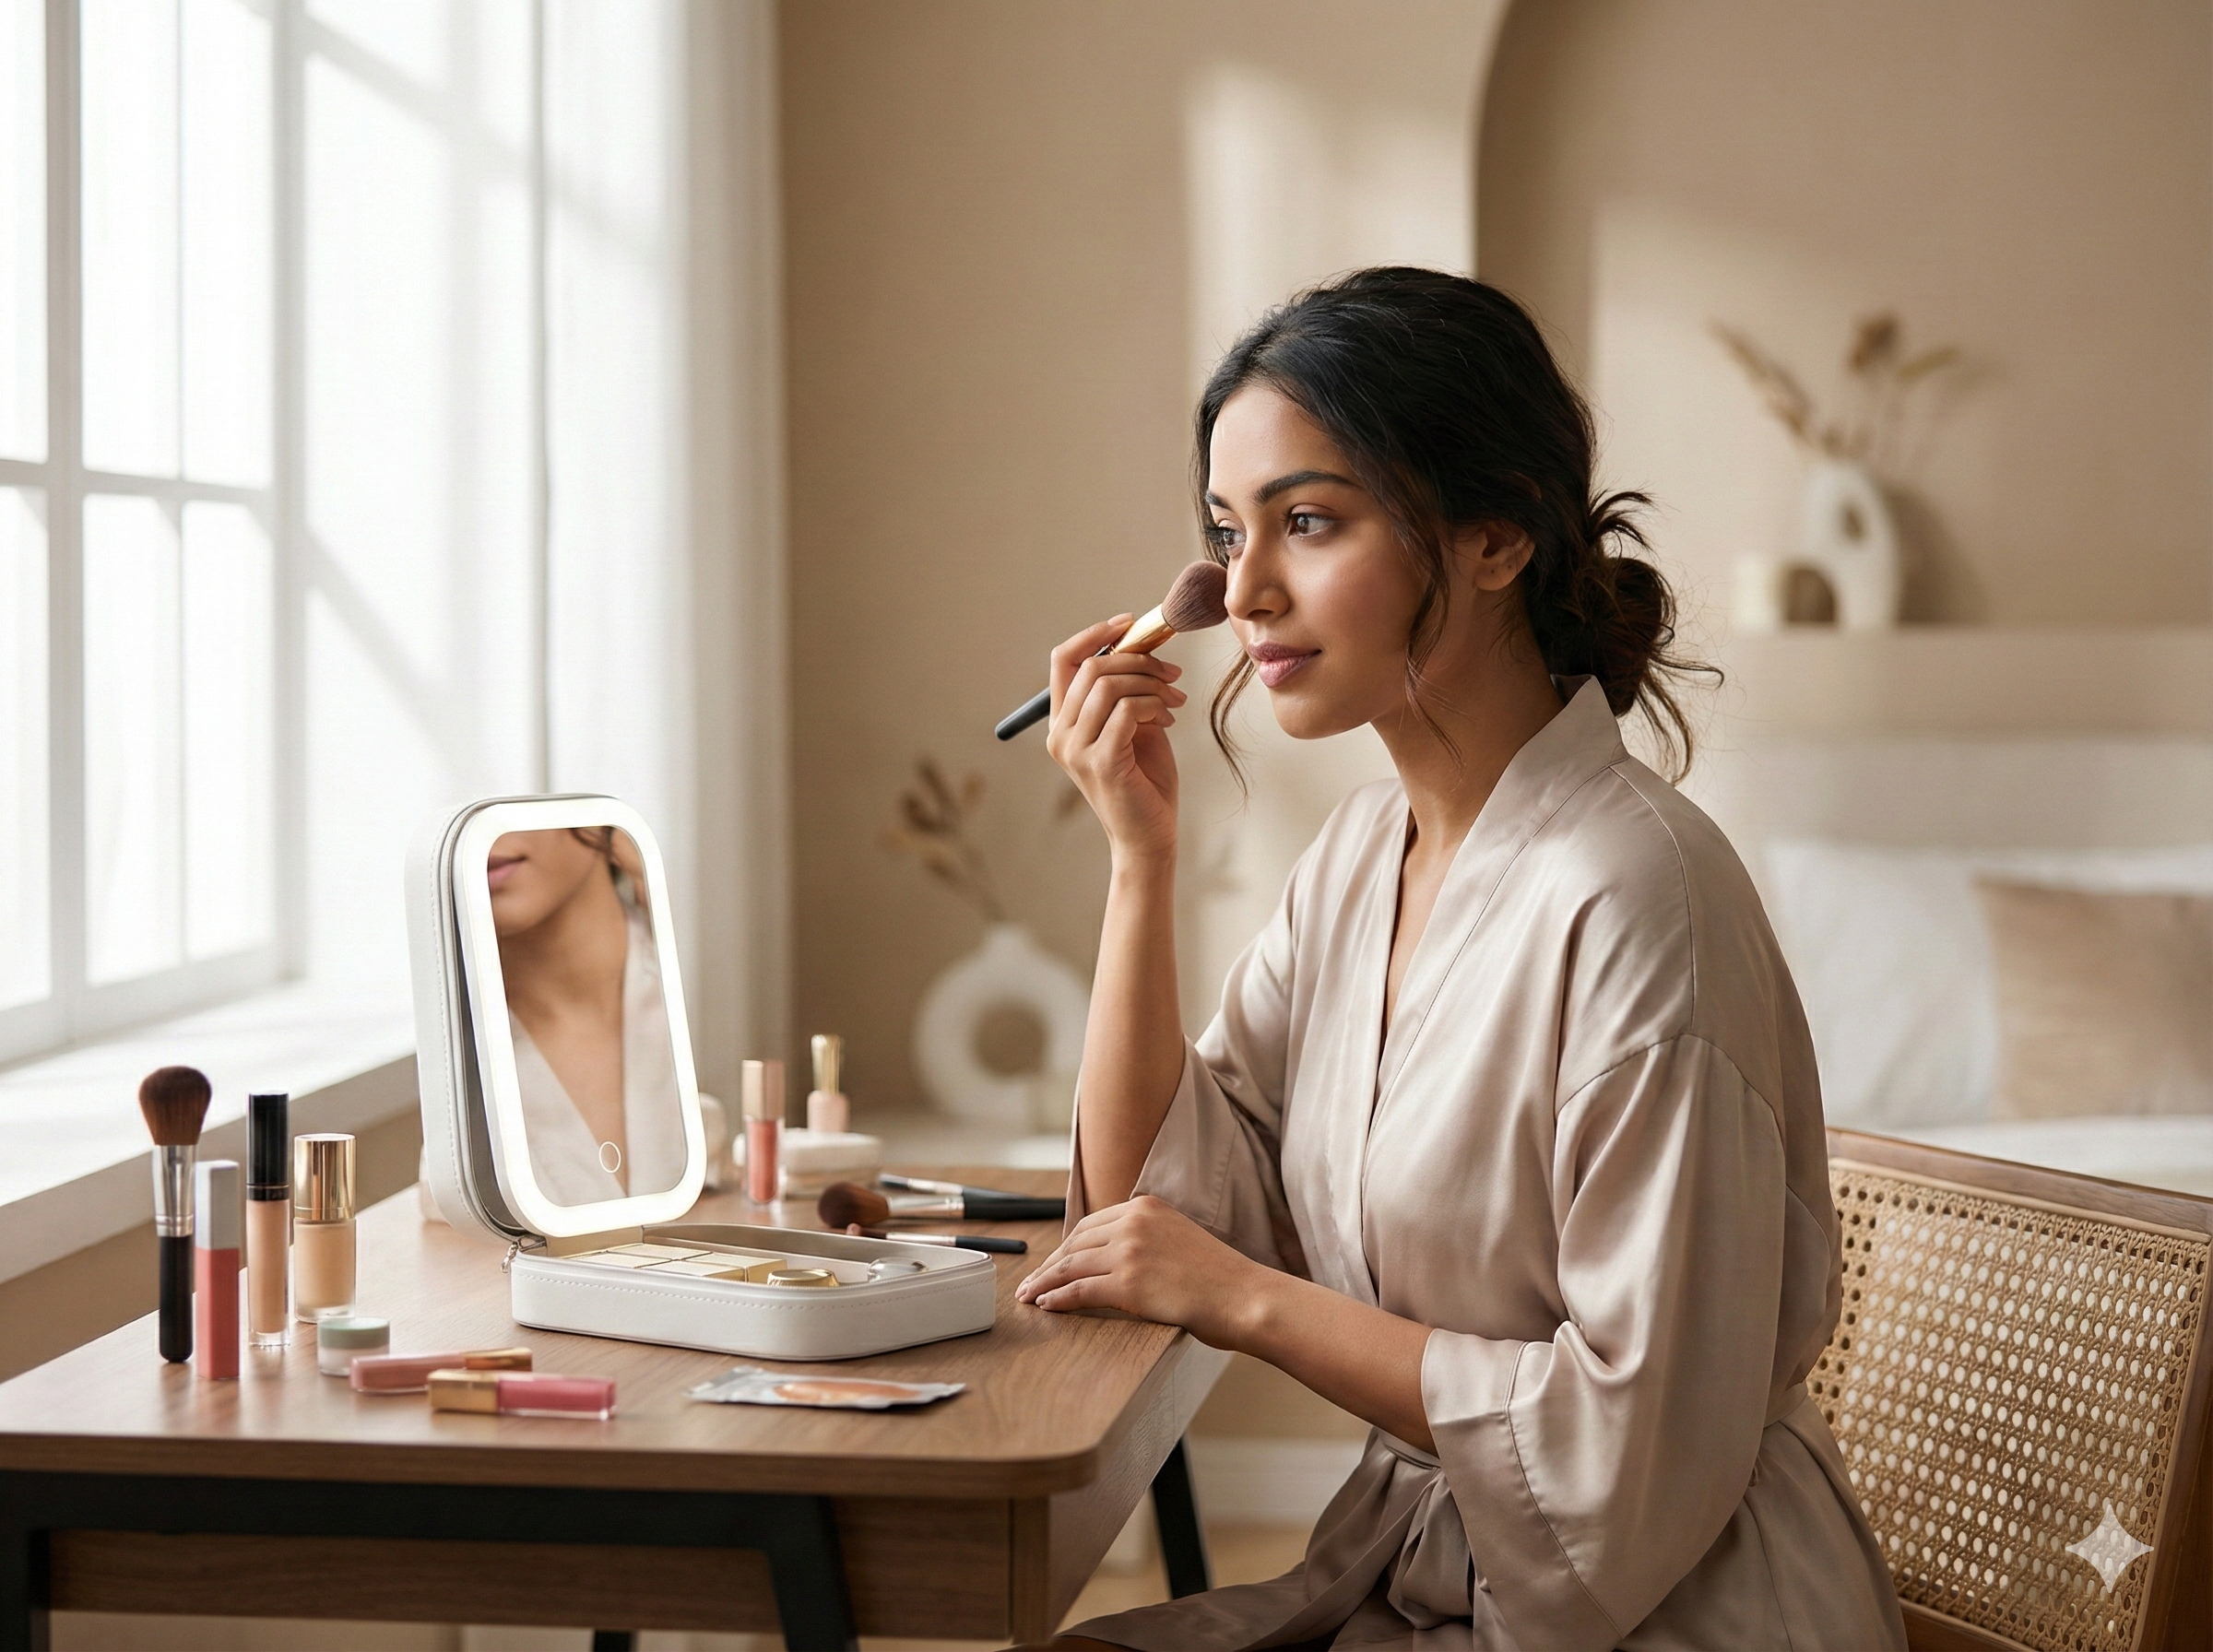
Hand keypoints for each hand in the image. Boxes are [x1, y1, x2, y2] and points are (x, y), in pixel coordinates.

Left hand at [1015, 1195, 1270, 1350]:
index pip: (1091, 1225)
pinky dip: (1057, 1299)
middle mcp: (1133, 1222)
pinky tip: (1045, 1307)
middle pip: (1075, 1243)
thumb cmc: (1220, 1278)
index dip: (1066, 1247)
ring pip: (1070, 1266)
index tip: (1052, 1262)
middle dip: (1049, 1265)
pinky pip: (1079, 1291)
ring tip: (1028, 1297)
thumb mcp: (1179, 1239)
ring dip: (1044, 1283)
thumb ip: (1148, 1240)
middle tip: (1030, 1282)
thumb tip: (1114, 1260)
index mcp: (1146, 1206)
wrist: (1246, 1296)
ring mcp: (1129, 1251)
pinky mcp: (1128, 1284)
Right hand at [1044, 618, 1185, 865]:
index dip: (1095, 634)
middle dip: (1138, 660)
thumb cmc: (1144, 782)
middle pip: (1091, 667)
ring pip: (1110, 685)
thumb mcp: (1134, 726)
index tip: (1130, 623)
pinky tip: (1169, 719)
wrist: (1150, 836)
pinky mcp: (1102, 762)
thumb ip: (1128, 691)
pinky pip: (1129, 710)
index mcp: (1062, 723)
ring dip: (1151, 684)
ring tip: (1175, 700)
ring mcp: (1077, 750)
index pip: (1063, 660)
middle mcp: (1061, 736)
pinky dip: (1154, 705)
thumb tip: (1143, 645)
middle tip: (1172, 674)